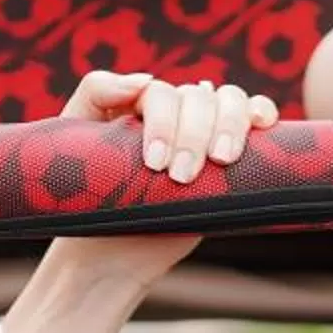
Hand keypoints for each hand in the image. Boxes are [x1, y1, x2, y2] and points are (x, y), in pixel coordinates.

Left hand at [54, 71, 279, 285]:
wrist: (106, 254)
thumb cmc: (82, 197)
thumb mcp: (70, 140)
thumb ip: (96, 94)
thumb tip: (145, 77)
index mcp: (139, 106)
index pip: (161, 94)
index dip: (163, 123)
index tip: (154, 164)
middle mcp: (175, 115)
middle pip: (199, 98)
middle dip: (193, 135)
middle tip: (180, 176)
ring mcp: (205, 134)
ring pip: (230, 102)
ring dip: (229, 125)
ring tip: (220, 161)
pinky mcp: (230, 160)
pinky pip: (255, 117)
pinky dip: (262, 112)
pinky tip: (262, 125)